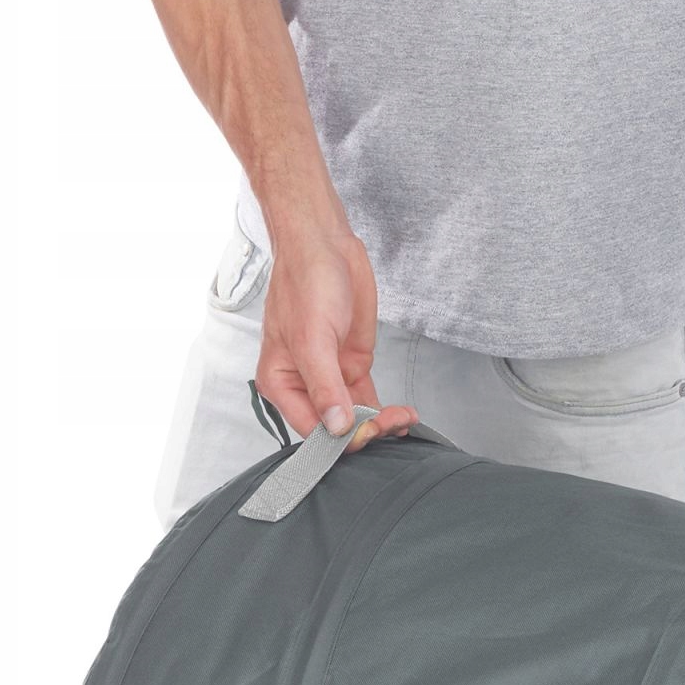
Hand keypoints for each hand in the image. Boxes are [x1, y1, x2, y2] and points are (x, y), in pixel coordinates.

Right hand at [256, 219, 416, 449]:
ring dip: (380, 425)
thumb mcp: (312, 338)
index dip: (339, 439)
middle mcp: (305, 385)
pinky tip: (403, 416)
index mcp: (281, 383)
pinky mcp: (352, 367)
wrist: (325, 245)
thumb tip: (336, 425)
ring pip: (356, 418)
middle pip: (335, 429)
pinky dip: (385, 413)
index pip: (310, 429)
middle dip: (364, 432)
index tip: (366, 431)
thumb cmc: (306, 281)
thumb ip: (324, 386)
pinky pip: (369, 401)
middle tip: (390, 423)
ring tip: (403, 418)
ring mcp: (331, 378)